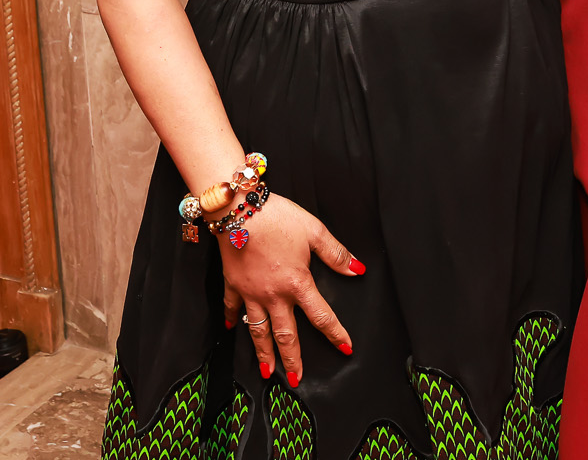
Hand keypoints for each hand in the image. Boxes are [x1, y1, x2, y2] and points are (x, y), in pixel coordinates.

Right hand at [215, 195, 362, 384]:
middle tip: (296, 379)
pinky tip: (231, 327)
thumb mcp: (314, 231)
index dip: (335, 334)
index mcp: (297, 283)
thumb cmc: (278, 217)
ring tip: (267, 371)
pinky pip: (232, 306)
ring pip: (258, 329)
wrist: (239, 208)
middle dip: (293, 359)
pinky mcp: (232, 283)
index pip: (321, 316)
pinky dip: (232, 318)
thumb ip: (336, 253)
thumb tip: (357, 269)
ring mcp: (251, 292)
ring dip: (264, 352)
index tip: (345, 348)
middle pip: (285, 334)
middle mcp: (274, 294)